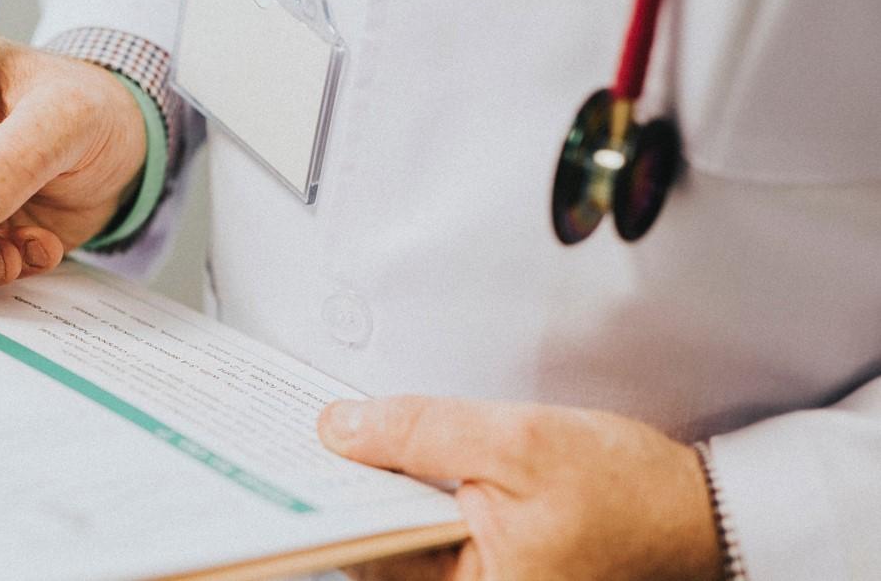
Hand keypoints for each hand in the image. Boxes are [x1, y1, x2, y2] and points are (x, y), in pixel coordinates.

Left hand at [317, 396, 723, 580]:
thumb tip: (341, 429)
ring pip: (396, 534)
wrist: (702, 510)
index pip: (365, 548)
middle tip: (319, 430)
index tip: (293, 451)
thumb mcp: (519, 443)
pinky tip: (398, 455)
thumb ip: (422, 432)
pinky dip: (408, 492)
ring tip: (354, 436)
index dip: (327, 494)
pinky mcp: (484, 570)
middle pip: (375, 541)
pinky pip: (424, 532)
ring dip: (379, 484)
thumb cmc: (632, 494)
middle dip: (351, 484)